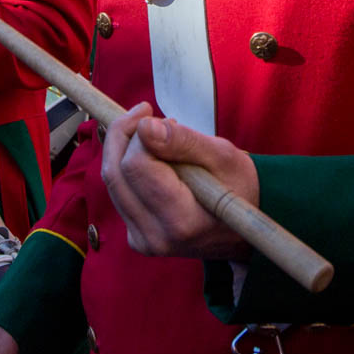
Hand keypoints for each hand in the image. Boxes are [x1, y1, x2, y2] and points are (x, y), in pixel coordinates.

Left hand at [100, 103, 257, 260]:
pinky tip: (151, 158)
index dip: (139, 132)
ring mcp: (143, 240)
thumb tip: (145, 128)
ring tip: (153, 134)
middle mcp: (156, 237)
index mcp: (182, 220)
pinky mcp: (136, 237)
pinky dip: (127, 167)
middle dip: (124, 135)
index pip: (137, 166)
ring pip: (112, 181)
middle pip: (115, 173)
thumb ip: (184, 141)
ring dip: (124, 149)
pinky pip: (118, 192)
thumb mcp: (222, 156)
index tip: (152, 112)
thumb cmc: (237, 186)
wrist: (242, 226)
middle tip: (145, 114)